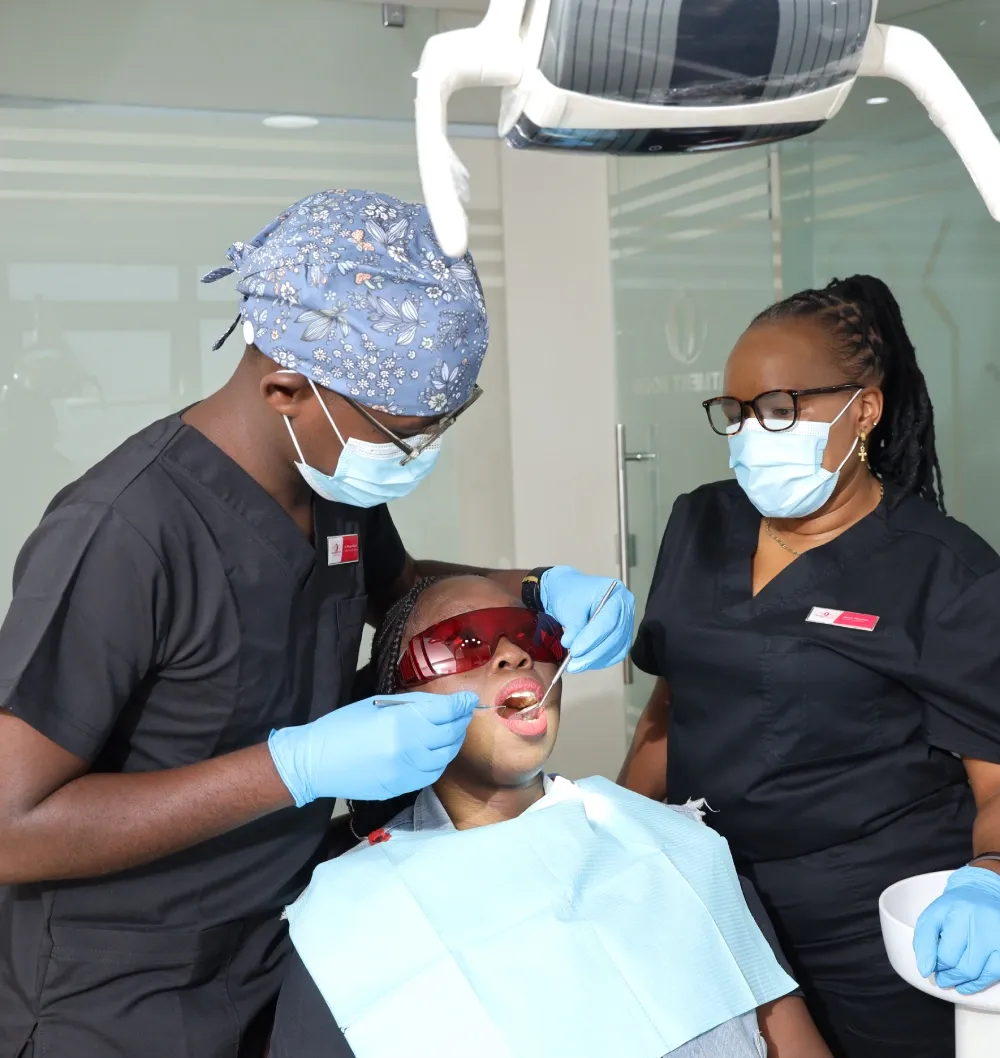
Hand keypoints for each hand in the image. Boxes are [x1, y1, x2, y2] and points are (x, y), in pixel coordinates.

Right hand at [267, 692, 477, 805]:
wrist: (315, 762)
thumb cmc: (343, 726)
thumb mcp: (378, 705)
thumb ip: (412, 705)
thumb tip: (440, 704)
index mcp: (402, 721)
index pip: (445, 711)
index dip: (462, 704)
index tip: (469, 699)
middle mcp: (409, 748)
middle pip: (450, 734)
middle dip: (460, 721)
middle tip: (463, 713)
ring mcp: (407, 771)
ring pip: (445, 757)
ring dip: (453, 742)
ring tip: (452, 731)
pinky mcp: (402, 787)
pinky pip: (432, 774)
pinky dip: (440, 761)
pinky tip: (437, 752)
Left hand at [540, 566, 634, 673]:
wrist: (572, 591)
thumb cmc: (571, 594)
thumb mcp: (569, 607)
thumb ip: (573, 626)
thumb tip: (571, 645)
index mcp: (617, 593)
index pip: (608, 620)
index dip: (592, 638)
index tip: (575, 651)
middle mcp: (626, 608)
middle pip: (615, 636)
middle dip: (593, 654)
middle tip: (573, 665)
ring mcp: (626, 622)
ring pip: (616, 647)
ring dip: (596, 660)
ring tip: (575, 665)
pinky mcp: (623, 636)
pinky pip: (616, 653)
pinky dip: (601, 660)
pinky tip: (586, 662)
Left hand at [913, 865, 999, 993]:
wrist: (984, 893)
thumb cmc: (956, 907)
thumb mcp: (933, 915)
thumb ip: (923, 940)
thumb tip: (925, 970)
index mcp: (960, 914)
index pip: (945, 955)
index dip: (936, 966)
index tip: (932, 967)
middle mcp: (983, 925)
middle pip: (963, 968)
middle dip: (949, 976)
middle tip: (942, 977)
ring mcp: (999, 937)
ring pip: (980, 974)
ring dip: (964, 982)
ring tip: (954, 980)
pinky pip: (995, 974)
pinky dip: (980, 982)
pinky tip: (970, 982)